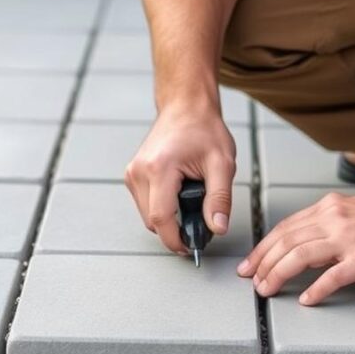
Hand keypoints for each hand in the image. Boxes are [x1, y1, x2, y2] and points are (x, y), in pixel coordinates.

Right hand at [125, 103, 236, 253]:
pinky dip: (163, 207)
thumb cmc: (203, 129)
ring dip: (169, 217)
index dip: (175, 239)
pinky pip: (146, 204)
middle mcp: (139, 172)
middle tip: (201, 218)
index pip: (161, 219)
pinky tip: (179, 193)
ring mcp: (132, 173)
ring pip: (148, 215)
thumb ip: (220, 199)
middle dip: (176, 228)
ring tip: (191, 198)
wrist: (185, 107)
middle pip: (153, 221)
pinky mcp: (132, 175)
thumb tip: (218, 228)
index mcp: (159, 168)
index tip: (191, 246)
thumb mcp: (222, 164)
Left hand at [238, 190, 354, 305]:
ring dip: (278, 274)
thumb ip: (329, 226)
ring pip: (299, 256)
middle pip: (286, 241)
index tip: (251, 263)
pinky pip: (332, 277)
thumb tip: (305, 247)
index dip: (263, 247)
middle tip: (251, 280)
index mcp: (330, 209)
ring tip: (267, 290)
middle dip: (262, 263)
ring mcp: (349, 240)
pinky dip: (315, 289)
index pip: (285, 228)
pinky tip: (306, 300)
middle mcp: (334, 220)